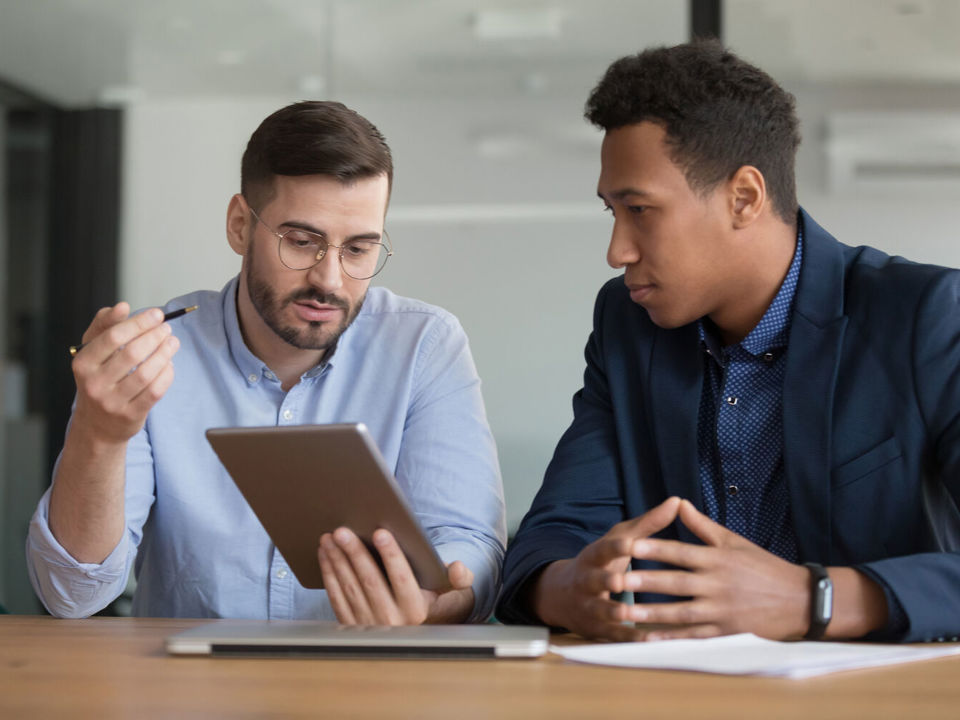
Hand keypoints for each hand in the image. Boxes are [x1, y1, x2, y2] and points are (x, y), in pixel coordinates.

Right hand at [70, 302, 179, 443]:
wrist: (97, 424)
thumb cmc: (99, 377)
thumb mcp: (93, 350)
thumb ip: (105, 325)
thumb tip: (122, 306)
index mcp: (83, 362)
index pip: (113, 336)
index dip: (139, 323)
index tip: (157, 314)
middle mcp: (94, 383)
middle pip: (132, 353)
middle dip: (155, 336)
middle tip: (167, 328)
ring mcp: (112, 402)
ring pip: (146, 373)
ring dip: (164, 354)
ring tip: (173, 342)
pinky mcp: (130, 415)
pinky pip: (155, 391)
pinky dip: (166, 374)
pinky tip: (169, 364)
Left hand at [318, 527, 474, 624]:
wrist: (421, 634)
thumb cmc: (437, 603)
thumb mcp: (456, 593)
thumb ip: (459, 578)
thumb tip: (457, 567)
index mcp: (416, 611)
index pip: (402, 578)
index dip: (391, 554)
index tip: (381, 532)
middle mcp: (391, 622)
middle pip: (370, 581)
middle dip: (354, 553)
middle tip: (343, 530)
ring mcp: (368, 626)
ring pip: (350, 588)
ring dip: (337, 561)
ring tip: (330, 537)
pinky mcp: (351, 626)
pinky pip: (337, 598)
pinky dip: (329, 575)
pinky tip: (326, 555)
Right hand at [531, 496, 681, 641]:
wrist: (564, 595)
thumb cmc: (603, 561)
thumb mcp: (619, 539)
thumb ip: (648, 524)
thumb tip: (677, 501)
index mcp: (594, 556)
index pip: (604, 549)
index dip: (615, 547)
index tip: (628, 543)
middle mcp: (587, 580)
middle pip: (596, 580)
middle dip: (607, 581)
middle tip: (621, 581)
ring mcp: (588, 605)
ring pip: (600, 610)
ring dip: (614, 613)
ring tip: (629, 614)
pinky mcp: (595, 628)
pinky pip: (612, 635)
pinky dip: (628, 637)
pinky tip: (647, 640)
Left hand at [624, 499, 809, 639]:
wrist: (798, 599)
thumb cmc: (763, 566)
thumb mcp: (734, 541)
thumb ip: (702, 526)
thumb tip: (678, 502)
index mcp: (718, 559)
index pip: (681, 552)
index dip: (655, 548)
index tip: (631, 545)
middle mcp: (718, 584)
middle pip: (676, 583)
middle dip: (646, 581)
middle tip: (617, 579)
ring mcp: (721, 610)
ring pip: (681, 612)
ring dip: (652, 613)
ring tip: (626, 611)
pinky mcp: (726, 631)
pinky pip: (694, 635)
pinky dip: (673, 637)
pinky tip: (651, 638)